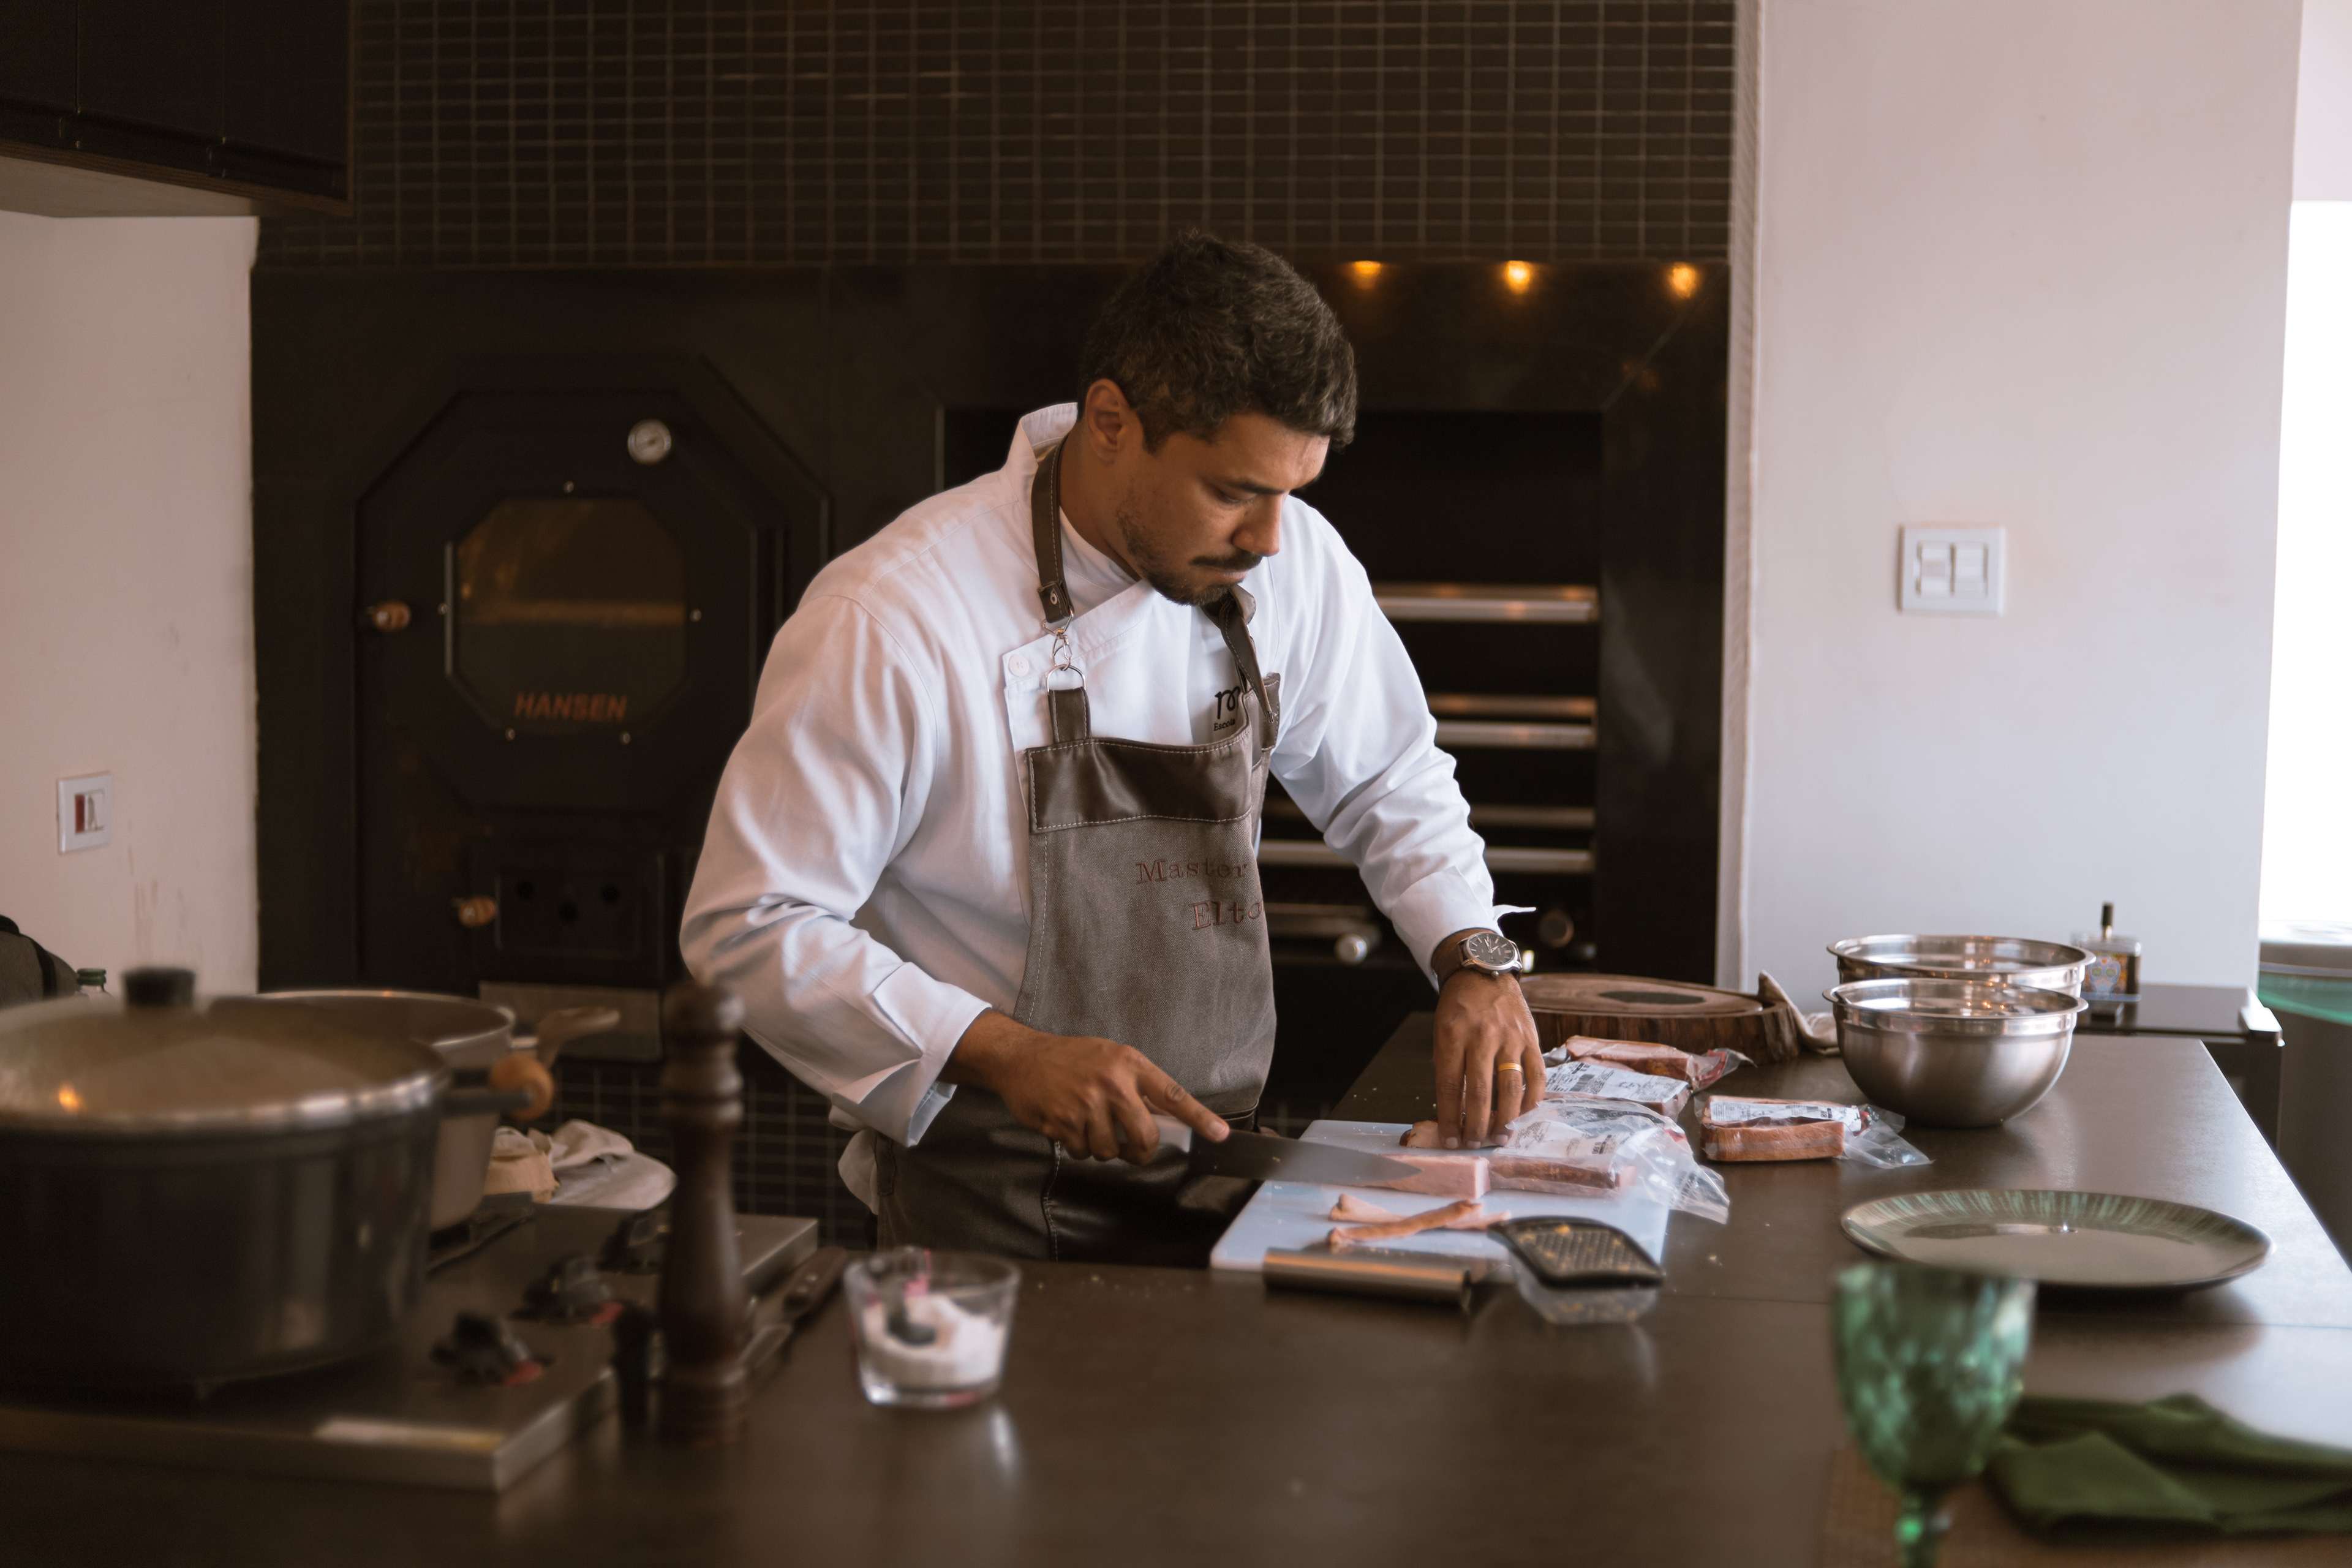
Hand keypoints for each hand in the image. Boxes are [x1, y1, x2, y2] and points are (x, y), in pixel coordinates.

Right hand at [942, 1010, 1228, 1162]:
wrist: (1021, 1057)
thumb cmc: (1070, 1059)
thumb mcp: (1110, 1059)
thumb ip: (1137, 1086)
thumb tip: (1165, 1120)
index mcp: (1129, 1063)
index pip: (1172, 1094)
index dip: (1198, 1117)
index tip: (1220, 1135)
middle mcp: (1111, 1082)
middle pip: (1143, 1135)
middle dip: (1140, 1151)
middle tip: (1132, 1150)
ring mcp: (1086, 1102)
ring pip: (1110, 1150)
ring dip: (1101, 1148)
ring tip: (1088, 1126)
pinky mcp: (1063, 1120)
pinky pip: (1082, 1152)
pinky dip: (1077, 1148)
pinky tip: (1068, 1127)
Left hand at [1432, 969, 1545, 1147]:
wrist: (1484, 974)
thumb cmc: (1459, 1009)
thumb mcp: (1442, 1034)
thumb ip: (1449, 1069)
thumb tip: (1455, 1112)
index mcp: (1453, 1037)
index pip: (1450, 1087)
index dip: (1450, 1119)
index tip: (1450, 1140)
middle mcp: (1482, 1038)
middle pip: (1481, 1093)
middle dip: (1477, 1126)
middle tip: (1474, 1144)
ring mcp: (1510, 1039)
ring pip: (1510, 1088)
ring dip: (1505, 1119)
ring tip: (1498, 1136)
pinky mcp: (1531, 1039)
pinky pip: (1537, 1076)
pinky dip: (1531, 1100)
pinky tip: (1522, 1113)